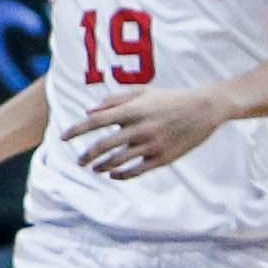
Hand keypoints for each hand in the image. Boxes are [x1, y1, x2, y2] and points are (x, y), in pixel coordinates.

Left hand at [65, 86, 234, 182]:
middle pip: (103, 146)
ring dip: (101, 167)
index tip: (62, 137)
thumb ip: (114, 101)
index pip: (96, 122)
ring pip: (118, 161)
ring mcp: (152, 145)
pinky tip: (113, 175)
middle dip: (86, 156)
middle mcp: (140, 128)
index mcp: (133, 110)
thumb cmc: (169, 98)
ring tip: (95, 168)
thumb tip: (88, 113)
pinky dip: (121, 175)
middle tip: (79, 161)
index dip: (76, 131)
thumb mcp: (142, 92)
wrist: (205, 108)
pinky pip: (136, 171)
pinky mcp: (163, 158)